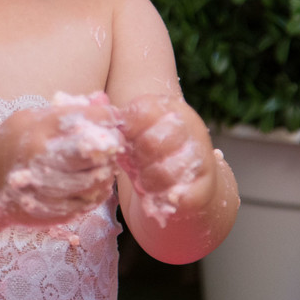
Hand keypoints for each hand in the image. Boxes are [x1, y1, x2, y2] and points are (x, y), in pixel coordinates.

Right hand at [0, 94, 123, 225]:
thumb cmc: (9, 144)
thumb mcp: (29, 118)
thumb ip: (64, 111)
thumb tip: (101, 99)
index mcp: (36, 131)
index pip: (84, 119)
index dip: (106, 116)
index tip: (113, 117)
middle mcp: (41, 160)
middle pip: (94, 153)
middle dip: (111, 145)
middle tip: (114, 141)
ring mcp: (47, 189)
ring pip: (95, 180)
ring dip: (107, 169)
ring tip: (107, 161)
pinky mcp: (52, 211)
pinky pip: (88, 201)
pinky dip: (99, 191)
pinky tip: (96, 181)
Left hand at [118, 93, 218, 226]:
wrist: (190, 183)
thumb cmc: (153, 154)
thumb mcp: (136, 134)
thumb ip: (119, 121)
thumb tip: (95, 102)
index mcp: (170, 107)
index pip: (142, 111)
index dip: (127, 130)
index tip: (124, 141)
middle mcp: (190, 127)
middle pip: (152, 142)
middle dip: (136, 158)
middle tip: (134, 164)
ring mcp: (201, 155)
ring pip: (163, 171)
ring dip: (147, 180)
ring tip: (145, 180)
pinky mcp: (205, 185)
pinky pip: (176, 195)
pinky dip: (161, 198)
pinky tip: (158, 194)